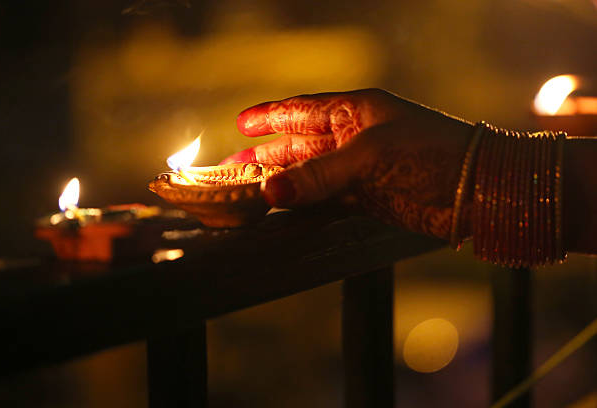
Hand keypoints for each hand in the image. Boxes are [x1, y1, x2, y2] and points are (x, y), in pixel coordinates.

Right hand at [221, 89, 474, 239]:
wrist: (478, 191)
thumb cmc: (430, 154)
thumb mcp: (368, 156)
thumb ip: (317, 175)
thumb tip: (270, 193)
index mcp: (354, 111)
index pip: (302, 109)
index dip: (270, 116)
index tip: (241, 122)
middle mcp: (353, 138)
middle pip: (299, 146)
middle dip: (267, 156)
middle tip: (233, 168)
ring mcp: (359, 170)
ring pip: (309, 177)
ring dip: (281, 185)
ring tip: (248, 194)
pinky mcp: (367, 199)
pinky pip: (325, 202)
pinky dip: (304, 209)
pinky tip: (282, 215)